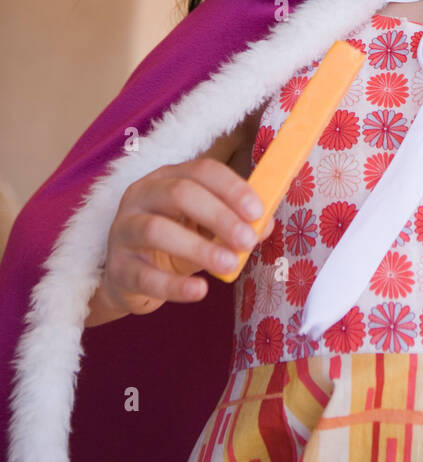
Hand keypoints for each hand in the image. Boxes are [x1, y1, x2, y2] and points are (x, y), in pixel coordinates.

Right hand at [98, 156, 274, 317]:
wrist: (130, 279)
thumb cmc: (174, 244)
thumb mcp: (204, 228)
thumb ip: (234, 222)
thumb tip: (267, 225)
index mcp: (166, 178)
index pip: (201, 170)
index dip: (231, 188)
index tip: (257, 212)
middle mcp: (141, 196)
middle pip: (179, 193)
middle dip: (218, 216)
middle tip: (248, 241)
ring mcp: (123, 230)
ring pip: (156, 230)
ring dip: (198, 248)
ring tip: (229, 265)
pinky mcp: (116, 268)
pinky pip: (144, 275)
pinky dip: (174, 285)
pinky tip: (199, 291)